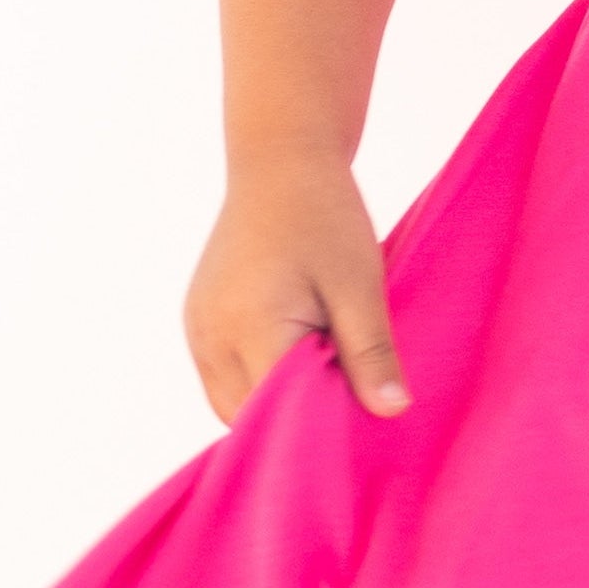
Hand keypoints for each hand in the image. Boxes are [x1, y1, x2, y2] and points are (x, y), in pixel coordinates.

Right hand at [184, 152, 407, 426]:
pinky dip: (256, 382)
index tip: (358, 419)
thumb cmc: (325, 217)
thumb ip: (371, 354)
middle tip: (345, 395)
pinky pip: (223, 378)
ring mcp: (197, 330)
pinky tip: (295, 357)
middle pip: (249, 418)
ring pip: (232, 404)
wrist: (280, 162)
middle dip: (294, 419)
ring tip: (321, 370)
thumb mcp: (360, 286)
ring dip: (273, 403)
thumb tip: (391, 412)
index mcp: (250, 328)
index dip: (319, 425)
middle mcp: (210, 337)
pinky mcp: (197, 322)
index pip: (277, 414)